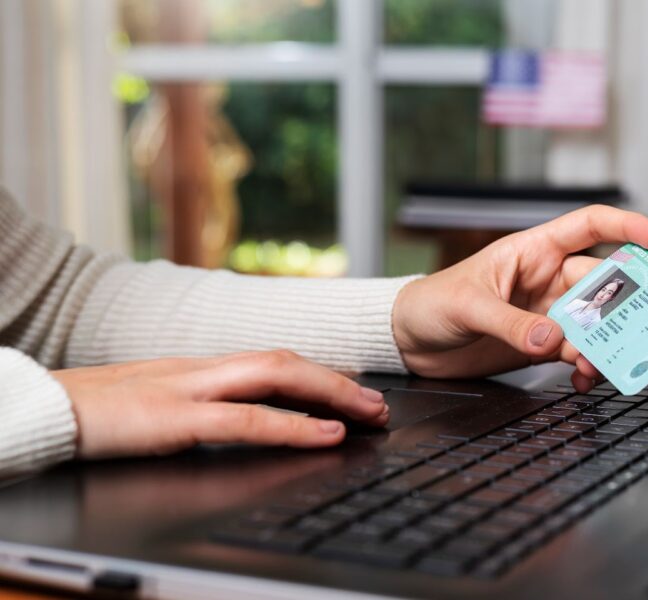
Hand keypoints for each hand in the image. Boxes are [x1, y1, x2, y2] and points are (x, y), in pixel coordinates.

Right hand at [51, 350, 388, 458]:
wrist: (41, 410)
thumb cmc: (96, 414)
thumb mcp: (158, 405)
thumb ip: (200, 408)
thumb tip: (241, 420)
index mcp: (199, 369)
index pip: (271, 361)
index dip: (317, 373)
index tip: (352, 389)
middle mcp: (202, 370)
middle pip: (285, 361)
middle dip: (338, 380)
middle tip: (379, 403)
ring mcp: (190, 389)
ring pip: (277, 377)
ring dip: (330, 394)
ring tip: (369, 412)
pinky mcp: (175, 418)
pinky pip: (247, 419)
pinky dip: (293, 425)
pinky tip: (325, 434)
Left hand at [392, 205, 647, 390]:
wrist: (409, 340)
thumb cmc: (432, 303)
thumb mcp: (467, 306)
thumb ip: (510, 323)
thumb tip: (553, 339)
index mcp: (532, 251)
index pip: (589, 226)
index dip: (628, 226)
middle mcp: (547, 279)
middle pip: (602, 285)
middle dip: (623, 306)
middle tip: (638, 326)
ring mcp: (547, 313)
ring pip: (595, 324)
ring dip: (604, 344)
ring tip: (597, 366)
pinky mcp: (541, 345)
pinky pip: (577, 354)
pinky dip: (585, 368)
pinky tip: (581, 380)